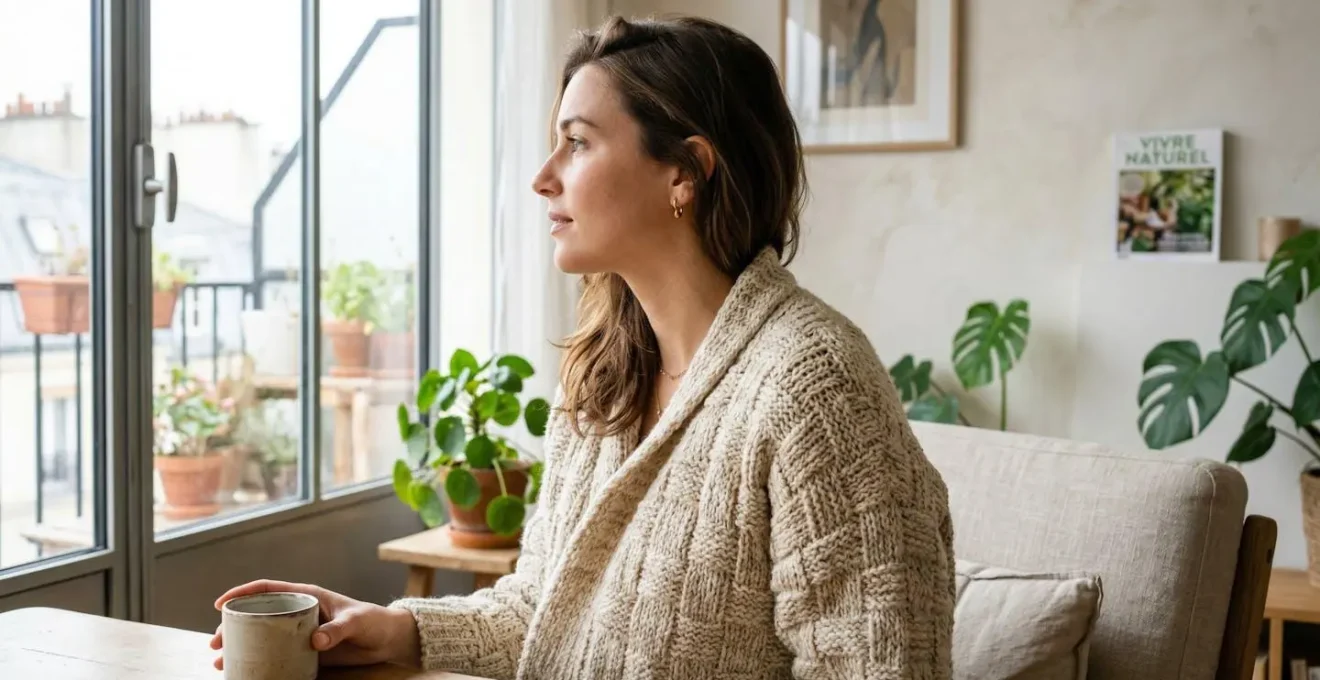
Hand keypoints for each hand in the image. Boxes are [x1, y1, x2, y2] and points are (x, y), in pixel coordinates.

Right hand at [210, 580, 420, 670]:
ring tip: (220, 663)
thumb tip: (316, 641)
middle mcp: (297, 612)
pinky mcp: (304, 651)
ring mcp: (298, 633)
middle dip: (232, 627)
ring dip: (239, 647)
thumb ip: (338, 629)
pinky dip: (258, 663)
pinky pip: (275, 655)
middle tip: (214, 644)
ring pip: (261, 637)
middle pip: (257, 615)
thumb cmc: (373, 621)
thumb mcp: (356, 621)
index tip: (221, 604)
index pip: (267, 589)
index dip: (242, 593)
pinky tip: (244, 673)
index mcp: (305, 596)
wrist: (387, 639)